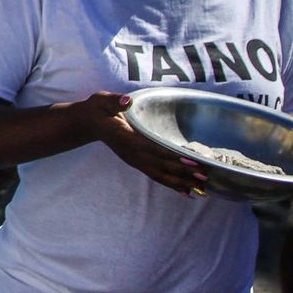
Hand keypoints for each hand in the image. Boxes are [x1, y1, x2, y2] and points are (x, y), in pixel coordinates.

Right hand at [72, 91, 206, 194]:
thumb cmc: (98, 109)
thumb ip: (114, 101)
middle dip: (183, 173)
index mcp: (127, 138)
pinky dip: (171, 184)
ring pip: (159, 175)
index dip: (172, 156)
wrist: (88, 123)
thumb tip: (125, 101)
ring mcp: (134, 160)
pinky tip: (186, 191)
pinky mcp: (137, 162)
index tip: (191, 161)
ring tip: (201, 188)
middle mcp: (132, 153)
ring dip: (180, 182)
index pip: (153, 149)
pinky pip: (155, 176)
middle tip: (205, 176)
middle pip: (160, 166)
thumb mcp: (102, 101)